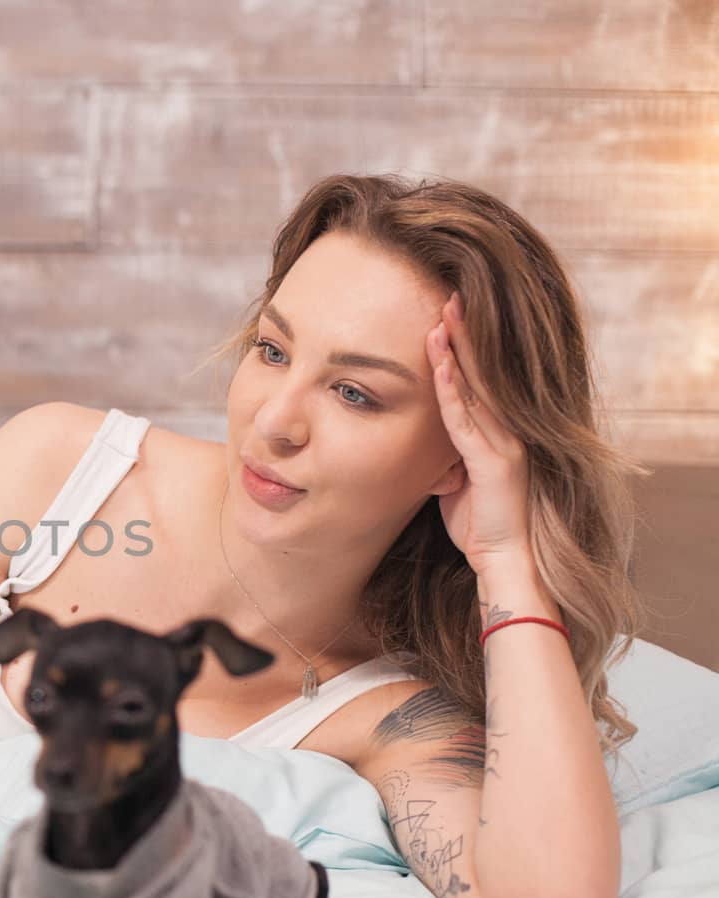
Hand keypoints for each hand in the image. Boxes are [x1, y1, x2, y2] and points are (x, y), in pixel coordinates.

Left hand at [425, 291, 533, 575]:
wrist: (506, 562)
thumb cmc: (480, 526)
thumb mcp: (457, 481)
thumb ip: (448, 455)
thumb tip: (429, 442)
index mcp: (499, 433)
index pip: (480, 380)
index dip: (465, 346)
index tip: (448, 313)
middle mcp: (508, 431)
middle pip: (483, 373)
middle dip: (465, 334)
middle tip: (450, 295)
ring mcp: (505, 444)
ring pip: (477, 389)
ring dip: (457, 352)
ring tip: (443, 317)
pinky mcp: (495, 463)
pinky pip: (467, 421)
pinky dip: (452, 393)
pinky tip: (440, 367)